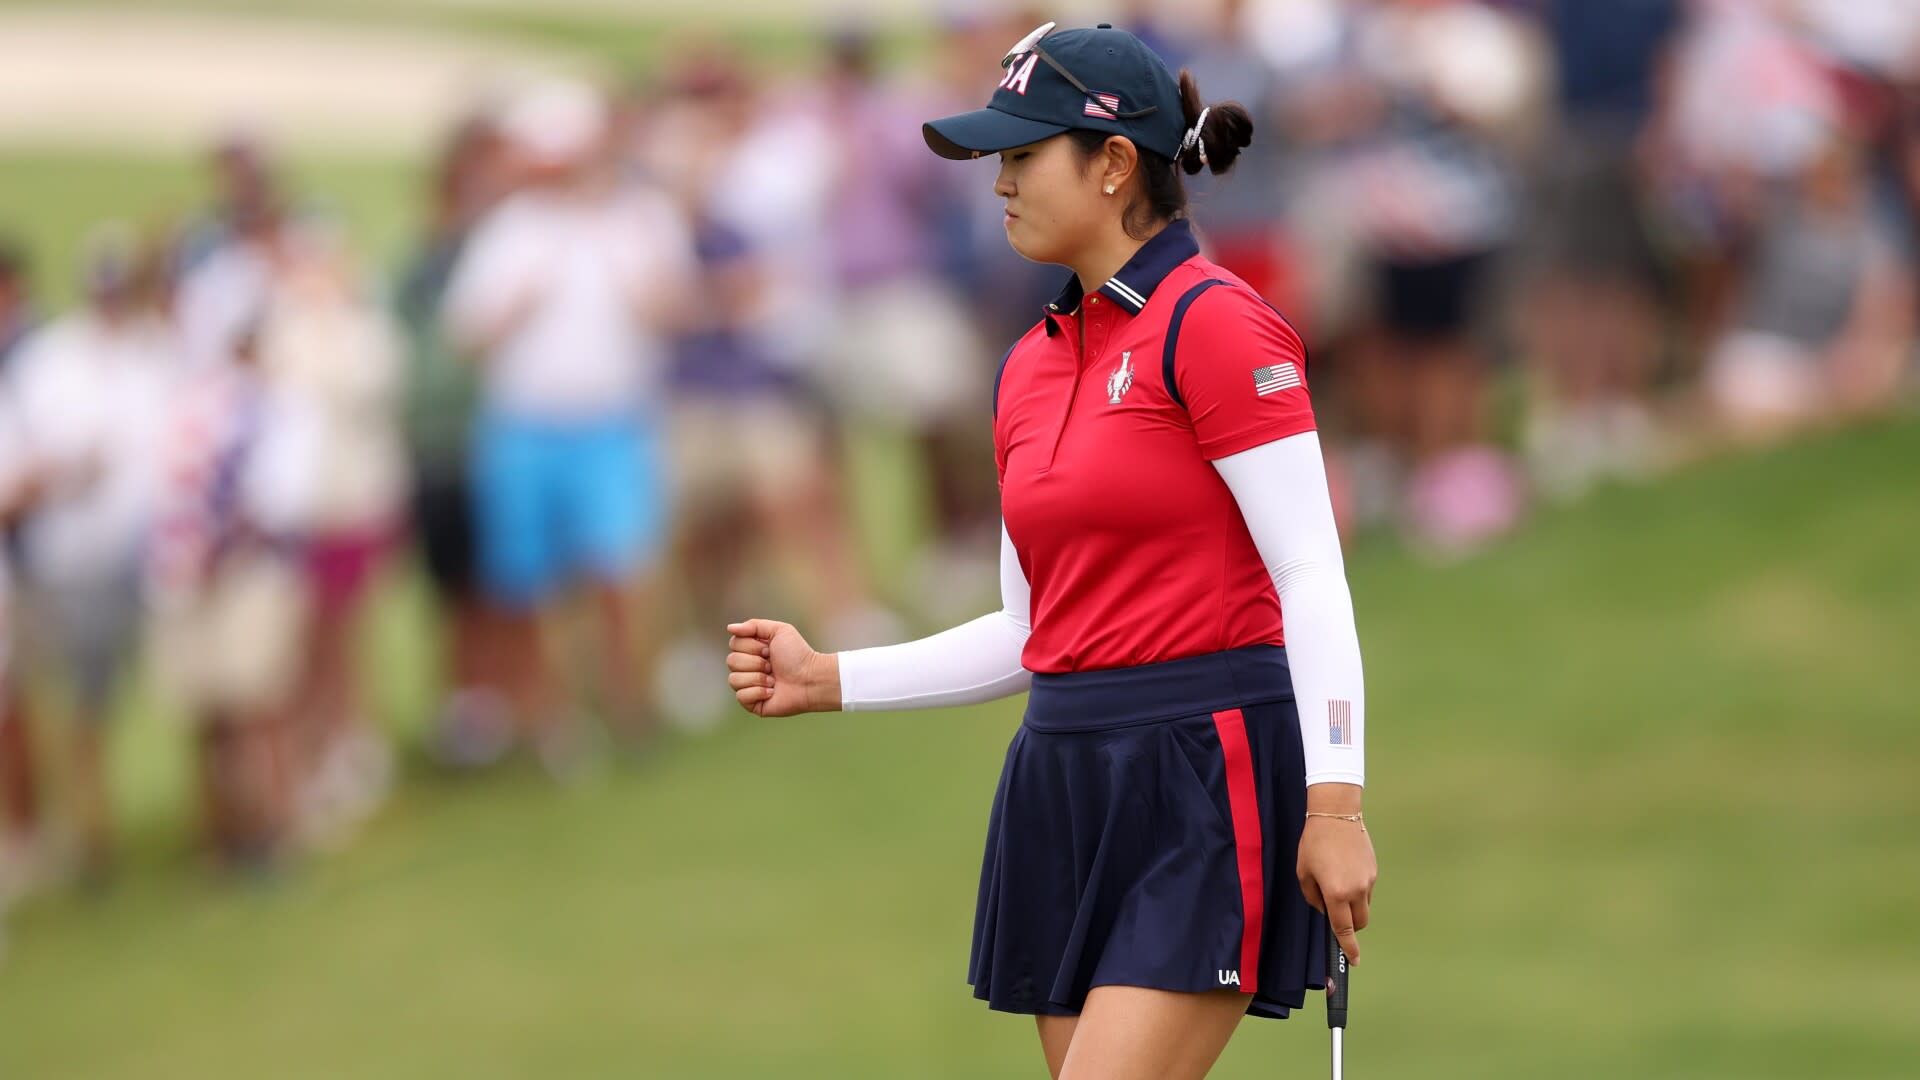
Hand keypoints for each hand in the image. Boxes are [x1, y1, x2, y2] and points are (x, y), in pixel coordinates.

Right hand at [725, 619, 839, 717]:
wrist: (810, 679)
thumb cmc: (798, 655)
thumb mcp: (779, 631)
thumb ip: (754, 625)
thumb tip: (729, 628)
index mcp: (751, 650)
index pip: (734, 643)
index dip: (751, 646)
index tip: (769, 650)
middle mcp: (747, 667)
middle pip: (731, 661)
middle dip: (755, 662)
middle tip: (772, 665)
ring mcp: (748, 686)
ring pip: (733, 679)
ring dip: (758, 678)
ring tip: (774, 680)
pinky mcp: (751, 703)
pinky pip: (741, 696)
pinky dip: (758, 692)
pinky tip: (772, 692)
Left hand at [1297, 785, 1376, 966]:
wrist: (1336, 815)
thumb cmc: (1314, 843)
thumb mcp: (1304, 872)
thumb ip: (1313, 897)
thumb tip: (1325, 909)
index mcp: (1336, 893)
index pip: (1344, 928)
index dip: (1349, 947)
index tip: (1354, 961)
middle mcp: (1357, 889)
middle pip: (1360, 922)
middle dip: (1351, 927)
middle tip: (1335, 915)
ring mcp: (1369, 880)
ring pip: (1365, 906)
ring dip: (1353, 907)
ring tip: (1335, 883)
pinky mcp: (1374, 870)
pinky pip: (1367, 890)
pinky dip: (1357, 890)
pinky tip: (1344, 871)